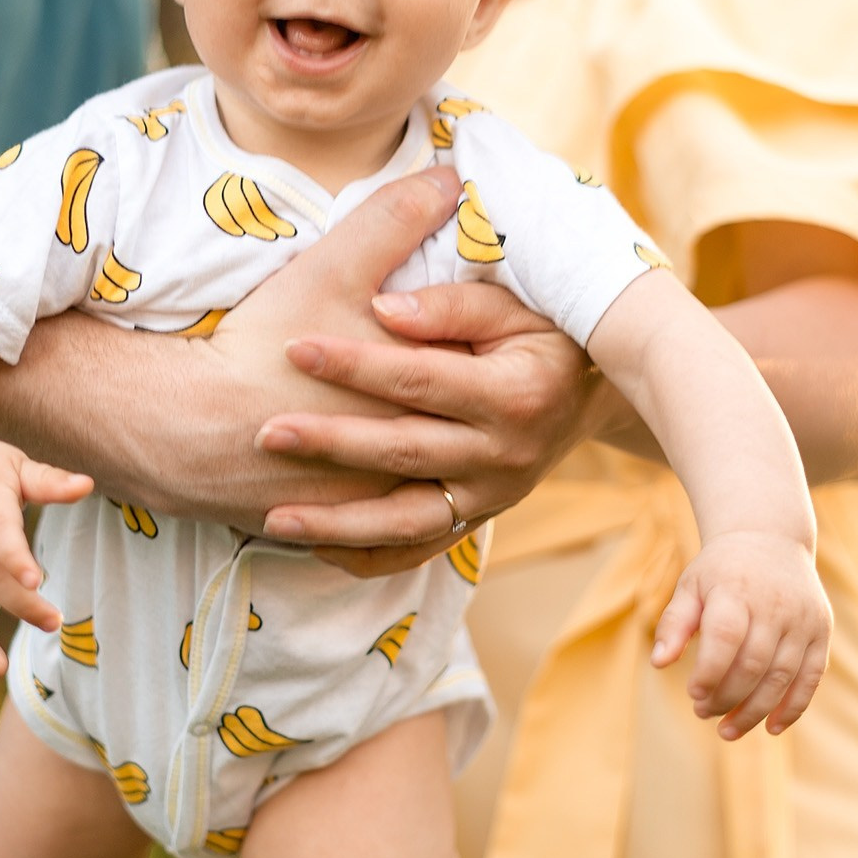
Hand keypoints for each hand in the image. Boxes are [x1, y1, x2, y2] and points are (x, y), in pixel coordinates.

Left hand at [255, 278, 596, 574]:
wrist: (592, 391)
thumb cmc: (545, 328)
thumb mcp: (515, 303)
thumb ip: (450, 305)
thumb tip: (383, 309)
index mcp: (513, 395)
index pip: (418, 379)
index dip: (355, 363)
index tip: (295, 348)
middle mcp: (503, 457)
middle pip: (401, 452)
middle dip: (329, 443)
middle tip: (266, 433)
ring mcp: (490, 497)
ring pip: (405, 522)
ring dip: (337, 523)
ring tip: (274, 518)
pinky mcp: (477, 519)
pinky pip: (418, 550)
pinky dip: (367, 555)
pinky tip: (316, 548)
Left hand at [650, 531, 832, 738]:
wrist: (769, 538)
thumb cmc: (721, 570)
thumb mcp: (690, 585)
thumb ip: (674, 623)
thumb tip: (658, 663)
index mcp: (736, 589)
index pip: (725, 638)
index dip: (710, 672)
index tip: (693, 694)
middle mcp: (775, 605)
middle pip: (754, 665)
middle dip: (727, 698)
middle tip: (704, 714)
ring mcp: (803, 619)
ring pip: (782, 677)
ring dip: (756, 711)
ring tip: (728, 730)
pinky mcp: (822, 631)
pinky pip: (812, 678)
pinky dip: (794, 707)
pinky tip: (773, 727)